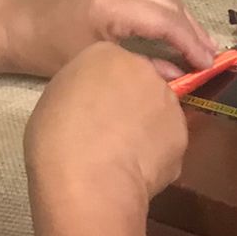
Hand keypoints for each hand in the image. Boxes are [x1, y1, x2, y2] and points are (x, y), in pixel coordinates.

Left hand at [0, 0, 216, 81]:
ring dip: (180, 16)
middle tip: (210, 55)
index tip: (210, 64)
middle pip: (170, 3)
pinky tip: (169, 25)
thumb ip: (142, 66)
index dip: (192, 43)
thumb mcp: (95, 64)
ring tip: (196, 43)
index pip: (167, 21)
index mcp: (112, 4)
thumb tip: (180, 77)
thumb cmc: (45, 53)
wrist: (11, 25)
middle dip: (193, 30)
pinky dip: (162, 6)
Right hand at [26, 43, 188, 216]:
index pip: (111, 63)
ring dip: (147, 127)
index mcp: (104, 54)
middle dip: (131, 103)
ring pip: (158, 111)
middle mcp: (143, 69)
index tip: (94, 110)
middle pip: (140, 82)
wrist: (88, 181)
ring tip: (124, 156)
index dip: (103, 89)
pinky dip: (156, 154)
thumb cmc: (57, 138)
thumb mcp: (54, 99)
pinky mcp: (182, 134)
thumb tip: (93, 104)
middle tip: (110, 131)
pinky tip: (137, 171)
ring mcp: (167, 101)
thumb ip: (81, 91)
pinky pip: (167, 141)